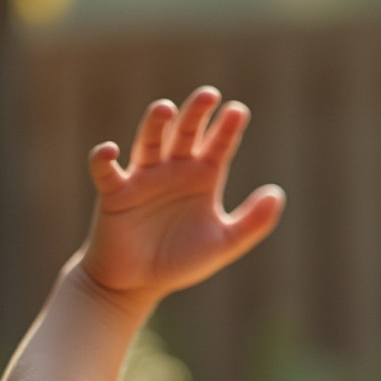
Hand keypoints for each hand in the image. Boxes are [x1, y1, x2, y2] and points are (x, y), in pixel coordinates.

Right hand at [79, 86, 284, 305]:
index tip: (238, 111)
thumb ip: (253, 222)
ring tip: (166, 108)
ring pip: (149, 142)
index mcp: (202, 177)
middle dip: (196, 114)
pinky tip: (110, 150)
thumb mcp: (225, 244)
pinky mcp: (114, 193)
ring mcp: (143, 178)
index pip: (218, 145)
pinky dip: (104, 159)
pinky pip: (106, 171)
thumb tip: (277, 193)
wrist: (136, 285)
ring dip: (155, 125)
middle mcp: (174, 170)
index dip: (227, 128)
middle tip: (209, 95)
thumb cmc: (180, 260)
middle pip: (186, 133)